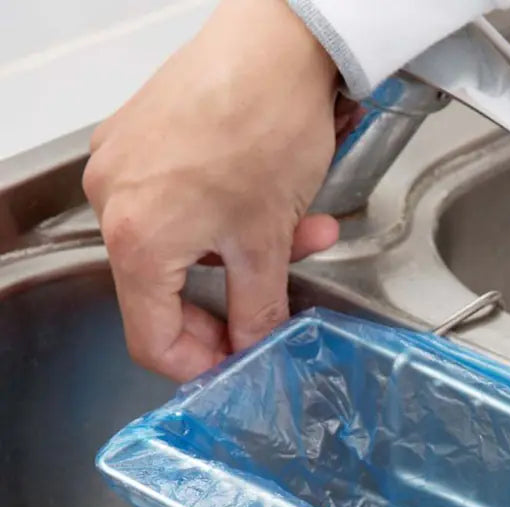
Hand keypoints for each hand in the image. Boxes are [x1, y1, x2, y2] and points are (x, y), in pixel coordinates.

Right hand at [84, 0, 354, 380]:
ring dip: (240, 256)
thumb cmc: (265, 126)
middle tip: (269, 311)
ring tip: (299, 236)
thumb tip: (252, 347)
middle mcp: (112, 202)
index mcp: (135, 239)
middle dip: (227, 305)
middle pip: (161, 293)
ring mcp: (122, 166)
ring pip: (178, 247)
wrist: (275, 40)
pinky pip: (176, 203)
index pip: (150, 339)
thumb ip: (258, 309)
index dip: (197, 364)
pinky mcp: (140, 139)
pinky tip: (271, 205)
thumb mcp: (268, 241)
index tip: (235, 363)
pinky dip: (224, 218)